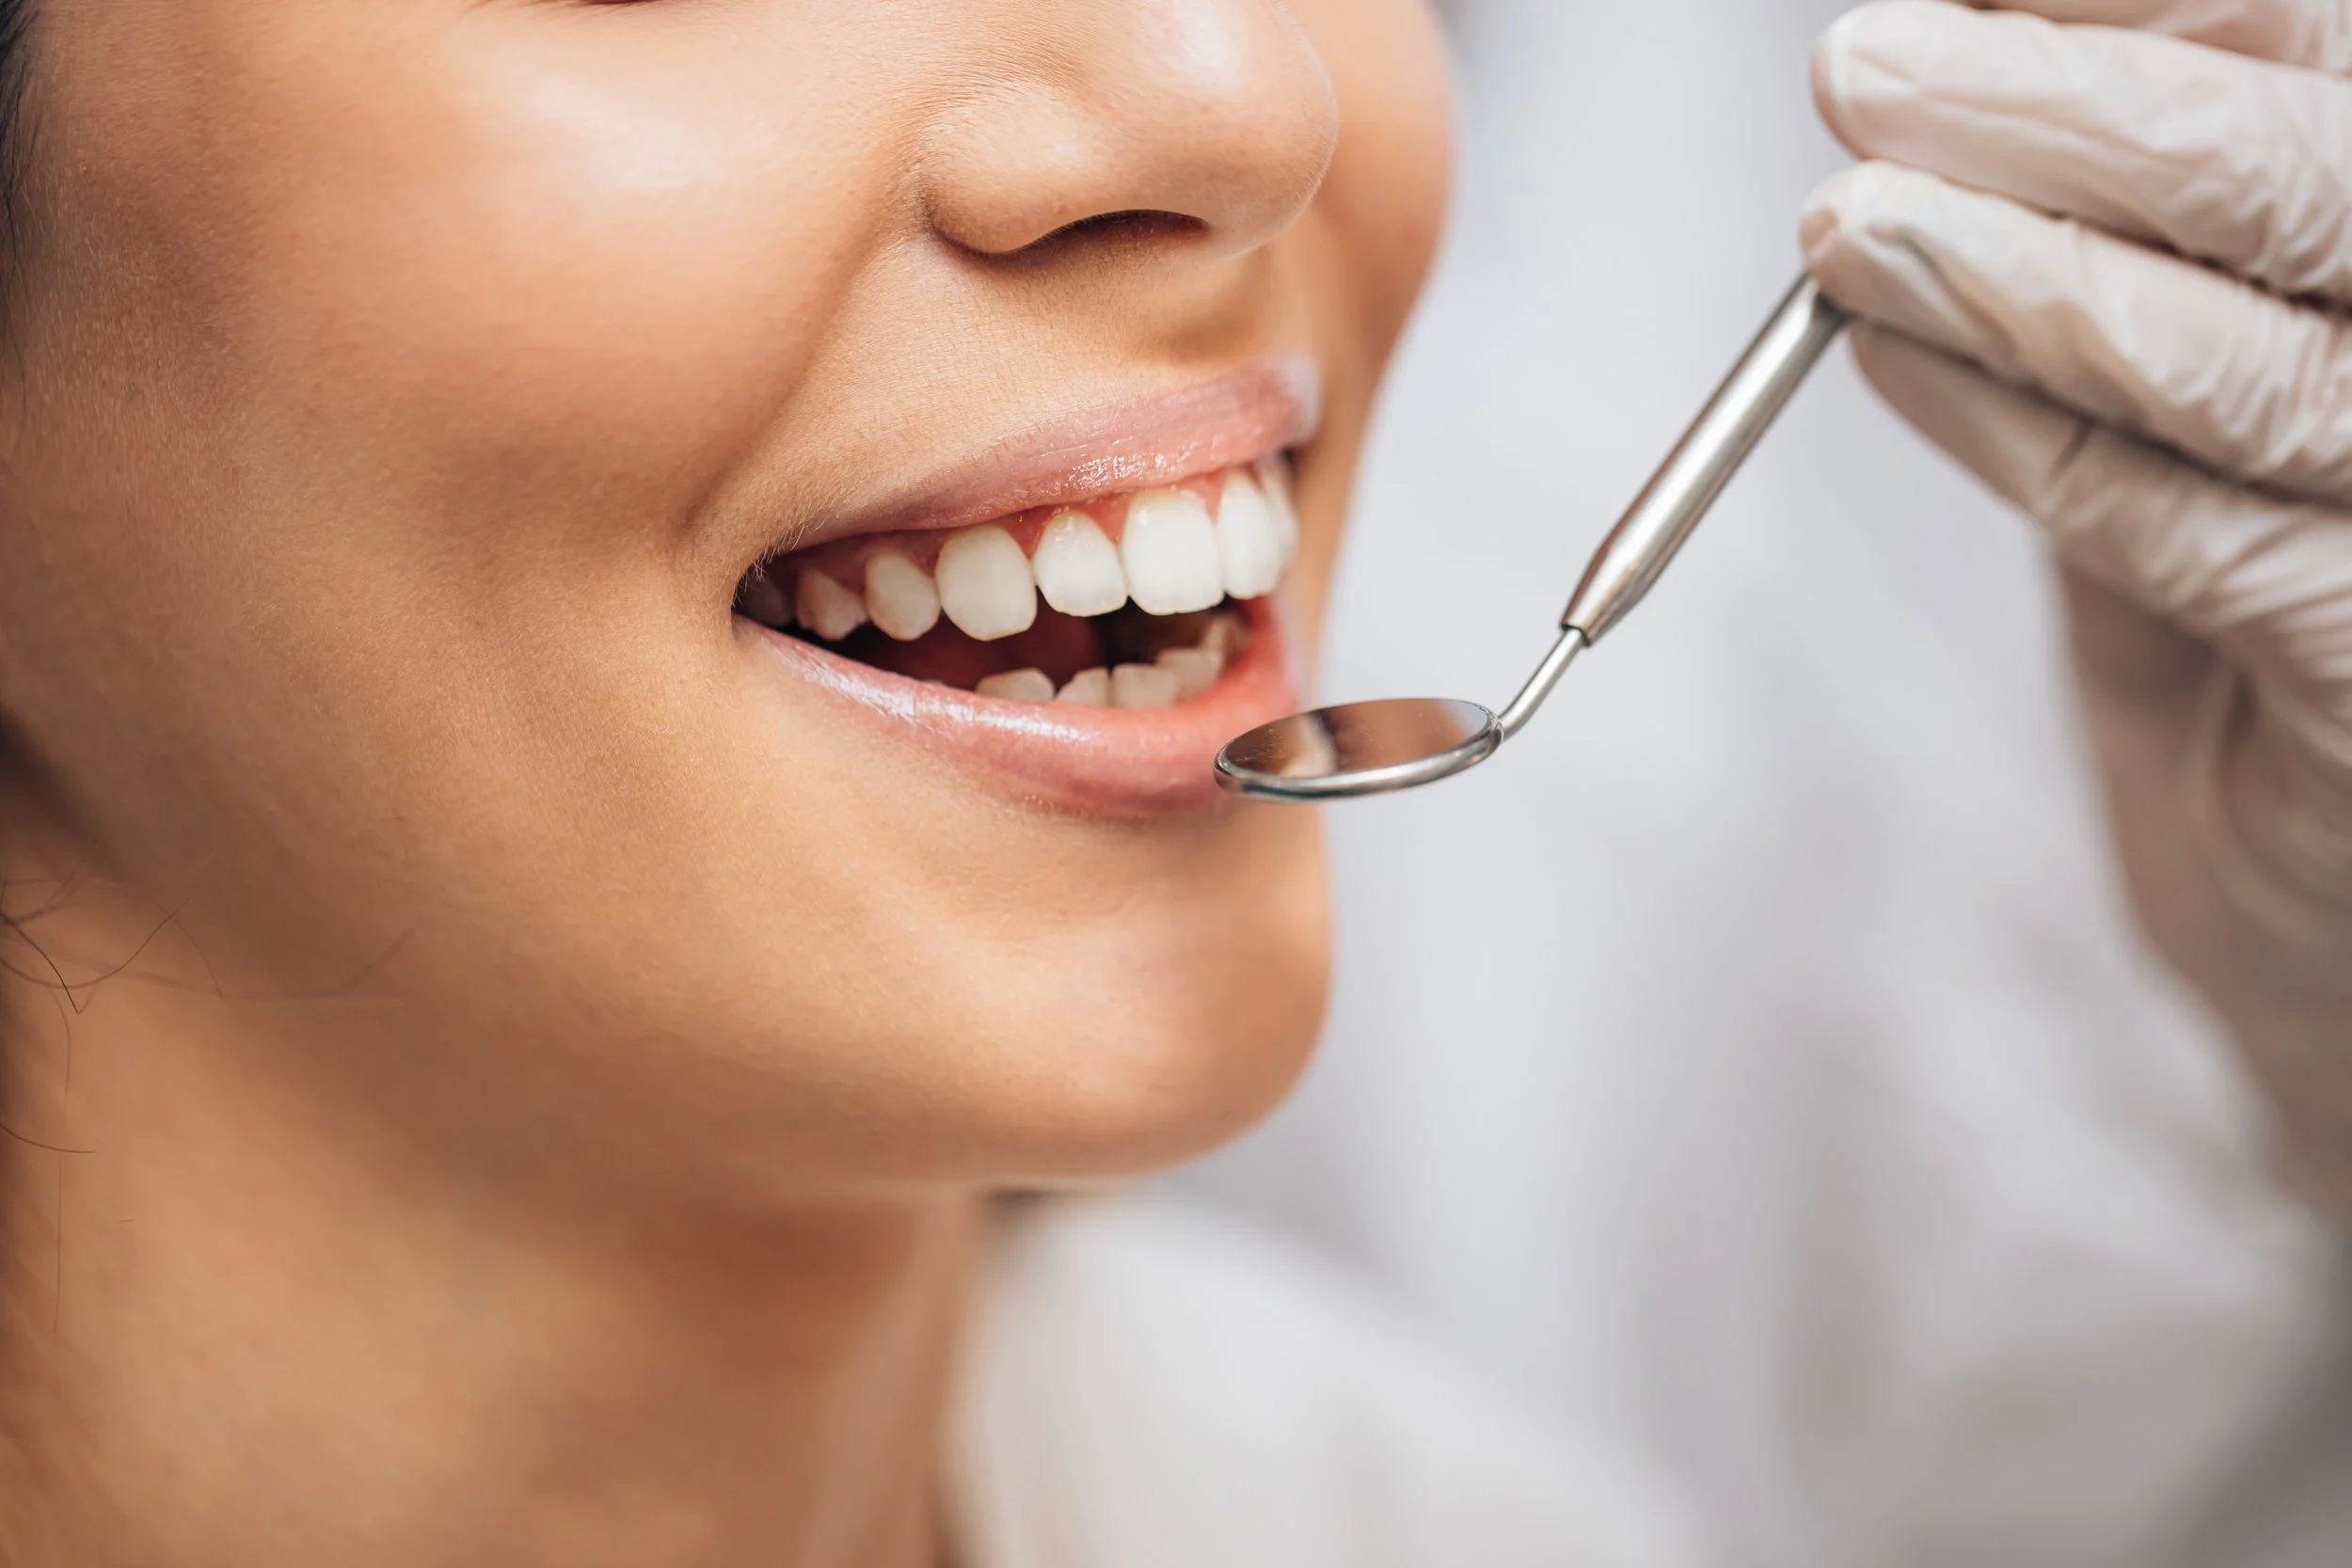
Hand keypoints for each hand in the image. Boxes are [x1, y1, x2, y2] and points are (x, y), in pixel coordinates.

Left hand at [1803, 1, 2351, 1208]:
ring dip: (2021, 278)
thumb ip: (2097, 260)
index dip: (2120, 9)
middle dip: (2068, 105)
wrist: (2315, 915)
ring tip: (1837, 228)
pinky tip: (1892, 368)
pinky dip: (2029, 444)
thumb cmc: (2237, 632)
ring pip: (2252, 359)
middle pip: (2305, 171)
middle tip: (1855, 70)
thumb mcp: (2164, 410)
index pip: (2301, 57)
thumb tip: (1935, 75)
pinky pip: (2193, 536)